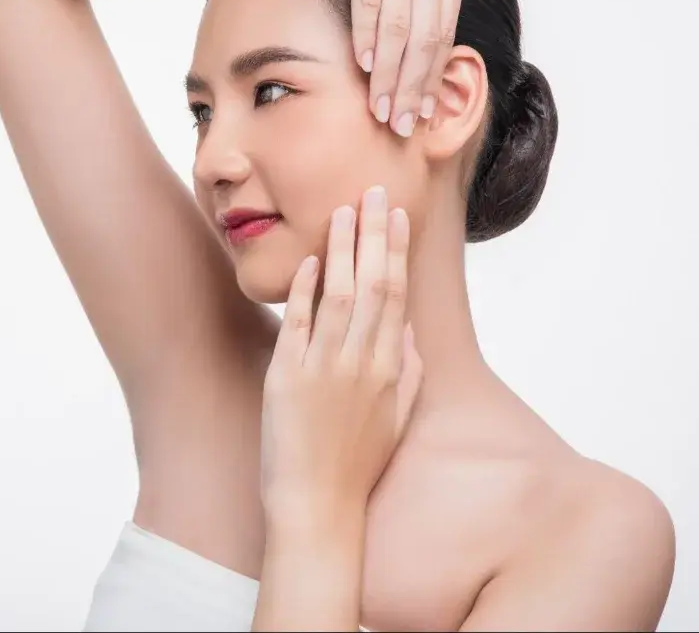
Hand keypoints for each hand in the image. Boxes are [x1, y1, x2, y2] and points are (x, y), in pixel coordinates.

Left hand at [259, 185, 423, 516]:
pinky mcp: (288, 379)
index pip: (396, 295)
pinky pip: (298, 324)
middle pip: (371, 284)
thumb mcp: (398, 419)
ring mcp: (325, 369)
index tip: (397, 214)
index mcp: (391, 369)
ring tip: (342, 211)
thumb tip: (409, 331)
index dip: (396, 251)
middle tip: (372, 191)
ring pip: (337, 296)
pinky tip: (308, 260)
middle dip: (373, 233)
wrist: (318, 507)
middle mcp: (362, 363)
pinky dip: (303, 290)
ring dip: (340, 250)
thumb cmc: (358, 465)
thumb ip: (409, 372)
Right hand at [314, 0, 553, 136]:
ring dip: (388, 74)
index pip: (447, 31)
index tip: (426, 112)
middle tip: (402, 125)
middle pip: (424, 37)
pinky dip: (366, 36)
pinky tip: (364, 66)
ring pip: (395, 27)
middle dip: (413, 87)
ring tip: (380, 109)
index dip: (436, 75)